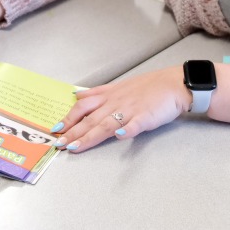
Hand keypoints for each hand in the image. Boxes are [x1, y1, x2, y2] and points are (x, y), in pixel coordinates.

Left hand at [53, 66, 191, 152]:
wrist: (174, 83)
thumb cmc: (148, 86)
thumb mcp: (119, 85)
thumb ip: (97, 93)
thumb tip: (76, 95)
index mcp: (109, 95)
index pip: (83, 107)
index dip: (68, 118)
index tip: (55, 129)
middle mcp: (116, 102)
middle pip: (91, 119)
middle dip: (73, 132)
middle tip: (58, 144)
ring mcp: (131, 110)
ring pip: (107, 124)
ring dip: (90, 136)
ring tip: (76, 146)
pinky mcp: (147, 116)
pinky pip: (136, 124)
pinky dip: (128, 130)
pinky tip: (120, 137)